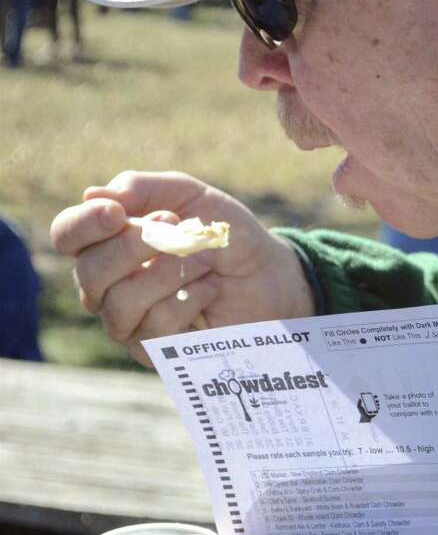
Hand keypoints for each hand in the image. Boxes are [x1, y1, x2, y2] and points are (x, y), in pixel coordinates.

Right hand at [50, 171, 314, 366]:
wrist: (270, 274)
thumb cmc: (226, 234)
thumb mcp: (193, 197)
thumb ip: (144, 188)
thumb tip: (93, 195)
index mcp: (109, 242)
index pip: (67, 234)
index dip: (84, 224)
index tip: (118, 213)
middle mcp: (108, 284)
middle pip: (89, 271)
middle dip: (136, 246)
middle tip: (180, 230)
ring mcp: (128, 320)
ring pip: (119, 303)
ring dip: (170, 273)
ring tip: (204, 261)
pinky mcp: (155, 350)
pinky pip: (153, 328)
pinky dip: (189, 300)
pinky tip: (210, 288)